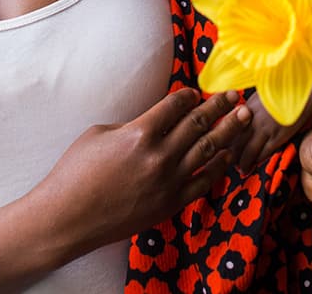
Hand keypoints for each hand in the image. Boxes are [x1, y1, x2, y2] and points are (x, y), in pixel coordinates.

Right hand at [36, 88, 250, 252]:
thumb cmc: (75, 173)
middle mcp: (159, 156)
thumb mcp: (100, 134)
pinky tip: (228, 154)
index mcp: (139, 133)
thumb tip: (156, 121)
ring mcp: (168, 182)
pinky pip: (204, 180)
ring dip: (230, 131)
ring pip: (209, 149)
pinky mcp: (171, 204)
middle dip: (220, 106)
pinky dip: (219, 165)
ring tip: (244, 116)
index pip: (176, 105)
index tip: (196, 92)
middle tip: (236, 95)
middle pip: (199, 123)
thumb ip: (133, 124)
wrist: (68, 218)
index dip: (189, 95)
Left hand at [231, 90, 311, 173]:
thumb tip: (241, 113)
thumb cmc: (283, 88)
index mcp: (247, 107)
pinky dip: (258, 160)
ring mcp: (265, 129)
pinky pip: (264, 152)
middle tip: (228, 162)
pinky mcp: (277, 137)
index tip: (223, 146)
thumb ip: (250, 106)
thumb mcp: (261, 94)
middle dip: (232, 154)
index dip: (226, 139)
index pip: (230, 128)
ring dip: (244, 162)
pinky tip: (255, 164)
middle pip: (237, 141)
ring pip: (249, 151)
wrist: (302, 91)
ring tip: (241, 169)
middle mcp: (253, 119)